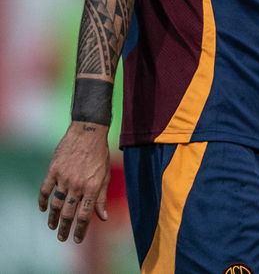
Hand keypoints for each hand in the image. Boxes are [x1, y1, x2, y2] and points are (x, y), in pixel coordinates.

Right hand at [38, 121, 109, 243]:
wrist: (88, 131)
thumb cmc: (99, 153)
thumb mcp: (105, 175)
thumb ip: (102, 198)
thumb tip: (103, 218)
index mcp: (92, 188)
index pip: (84, 216)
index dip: (80, 230)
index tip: (76, 239)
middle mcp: (77, 185)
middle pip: (68, 214)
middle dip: (65, 229)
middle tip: (62, 237)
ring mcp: (64, 178)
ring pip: (56, 204)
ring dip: (53, 218)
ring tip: (52, 226)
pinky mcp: (54, 170)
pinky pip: (45, 189)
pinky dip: (42, 201)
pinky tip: (42, 208)